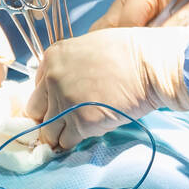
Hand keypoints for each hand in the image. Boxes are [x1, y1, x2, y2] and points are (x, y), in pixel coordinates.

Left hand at [24, 27, 188, 149]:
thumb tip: (68, 84)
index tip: (59, 106)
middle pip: (37, 111)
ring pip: (50, 131)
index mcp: (53, 57)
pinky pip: (68, 142)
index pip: (37, 88)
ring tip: (78, 131)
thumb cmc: (130, 52)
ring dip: (62, 134)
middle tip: (66, 122)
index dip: (49, 99)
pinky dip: (75, 142)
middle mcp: (52, 79)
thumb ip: (72, 65)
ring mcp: (64, 102)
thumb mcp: (91, 46)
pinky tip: (87, 134)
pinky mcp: (81, 122)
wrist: (151, 65)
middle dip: (50, 118)